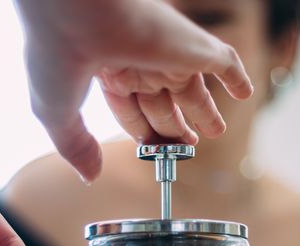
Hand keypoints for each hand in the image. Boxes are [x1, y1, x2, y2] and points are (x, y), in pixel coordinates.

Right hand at [14, 0, 252, 180]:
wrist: (72, 8)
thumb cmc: (55, 53)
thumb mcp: (57, 112)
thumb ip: (77, 146)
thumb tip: (90, 175)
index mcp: (106, 74)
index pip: (132, 112)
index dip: (144, 134)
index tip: (153, 150)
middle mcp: (137, 63)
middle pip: (164, 104)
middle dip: (174, 127)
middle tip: (186, 144)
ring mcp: (167, 53)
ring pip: (193, 88)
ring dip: (205, 110)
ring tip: (215, 131)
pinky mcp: (192, 45)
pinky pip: (224, 63)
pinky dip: (236, 78)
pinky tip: (244, 91)